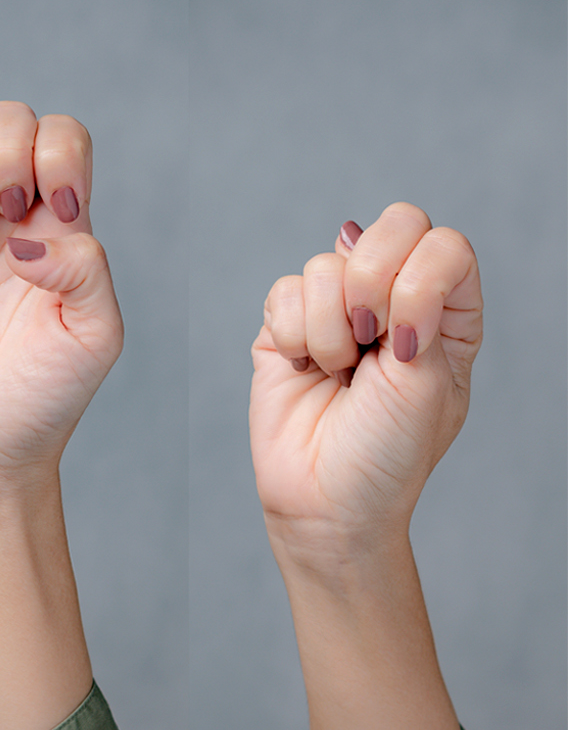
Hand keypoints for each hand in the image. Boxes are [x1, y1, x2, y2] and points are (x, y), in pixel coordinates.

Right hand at [0, 101, 119, 488]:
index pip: (66, 141)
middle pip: (13, 122)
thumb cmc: (45, 395)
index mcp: (65, 227)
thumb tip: (26, 238)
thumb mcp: (95, 335)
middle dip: (11, 149)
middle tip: (11, 211)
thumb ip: (85, 271)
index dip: (60, 152)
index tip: (58, 209)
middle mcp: (15, 217)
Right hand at [251, 206, 478, 561]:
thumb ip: (414, 300)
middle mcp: (393, 302)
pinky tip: (306, 371)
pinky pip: (283, 291)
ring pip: (325, 266)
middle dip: (369, 285)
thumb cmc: (389, 452)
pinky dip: (292, 335)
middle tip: (368, 343)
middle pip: (387, 228)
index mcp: (447, 312)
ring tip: (337, 374)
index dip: (418, 278)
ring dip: (328, 331)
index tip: (406, 340)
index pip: (442, 244)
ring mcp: (336, 310)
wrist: (327, 500)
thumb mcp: (429, 378)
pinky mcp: (285, 327)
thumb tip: (352, 236)